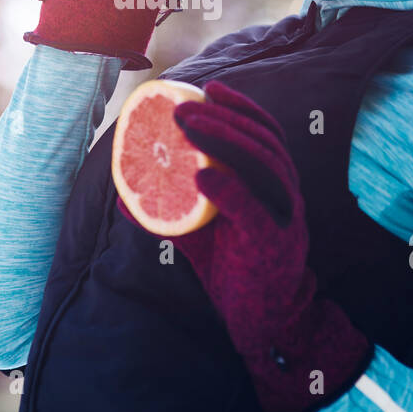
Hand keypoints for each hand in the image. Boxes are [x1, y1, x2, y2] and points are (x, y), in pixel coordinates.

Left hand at [117, 79, 372, 411]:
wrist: (262, 324)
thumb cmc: (236, 271)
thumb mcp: (200, 236)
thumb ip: (171, 212)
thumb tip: (126, 194)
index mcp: (275, 186)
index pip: (266, 133)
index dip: (242, 107)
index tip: (209, 88)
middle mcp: (286, 195)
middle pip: (263, 142)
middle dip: (224, 119)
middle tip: (183, 108)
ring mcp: (285, 219)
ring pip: (264, 167)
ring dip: (225, 142)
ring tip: (189, 128)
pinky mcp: (275, 246)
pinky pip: (255, 210)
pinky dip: (229, 189)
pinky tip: (200, 176)